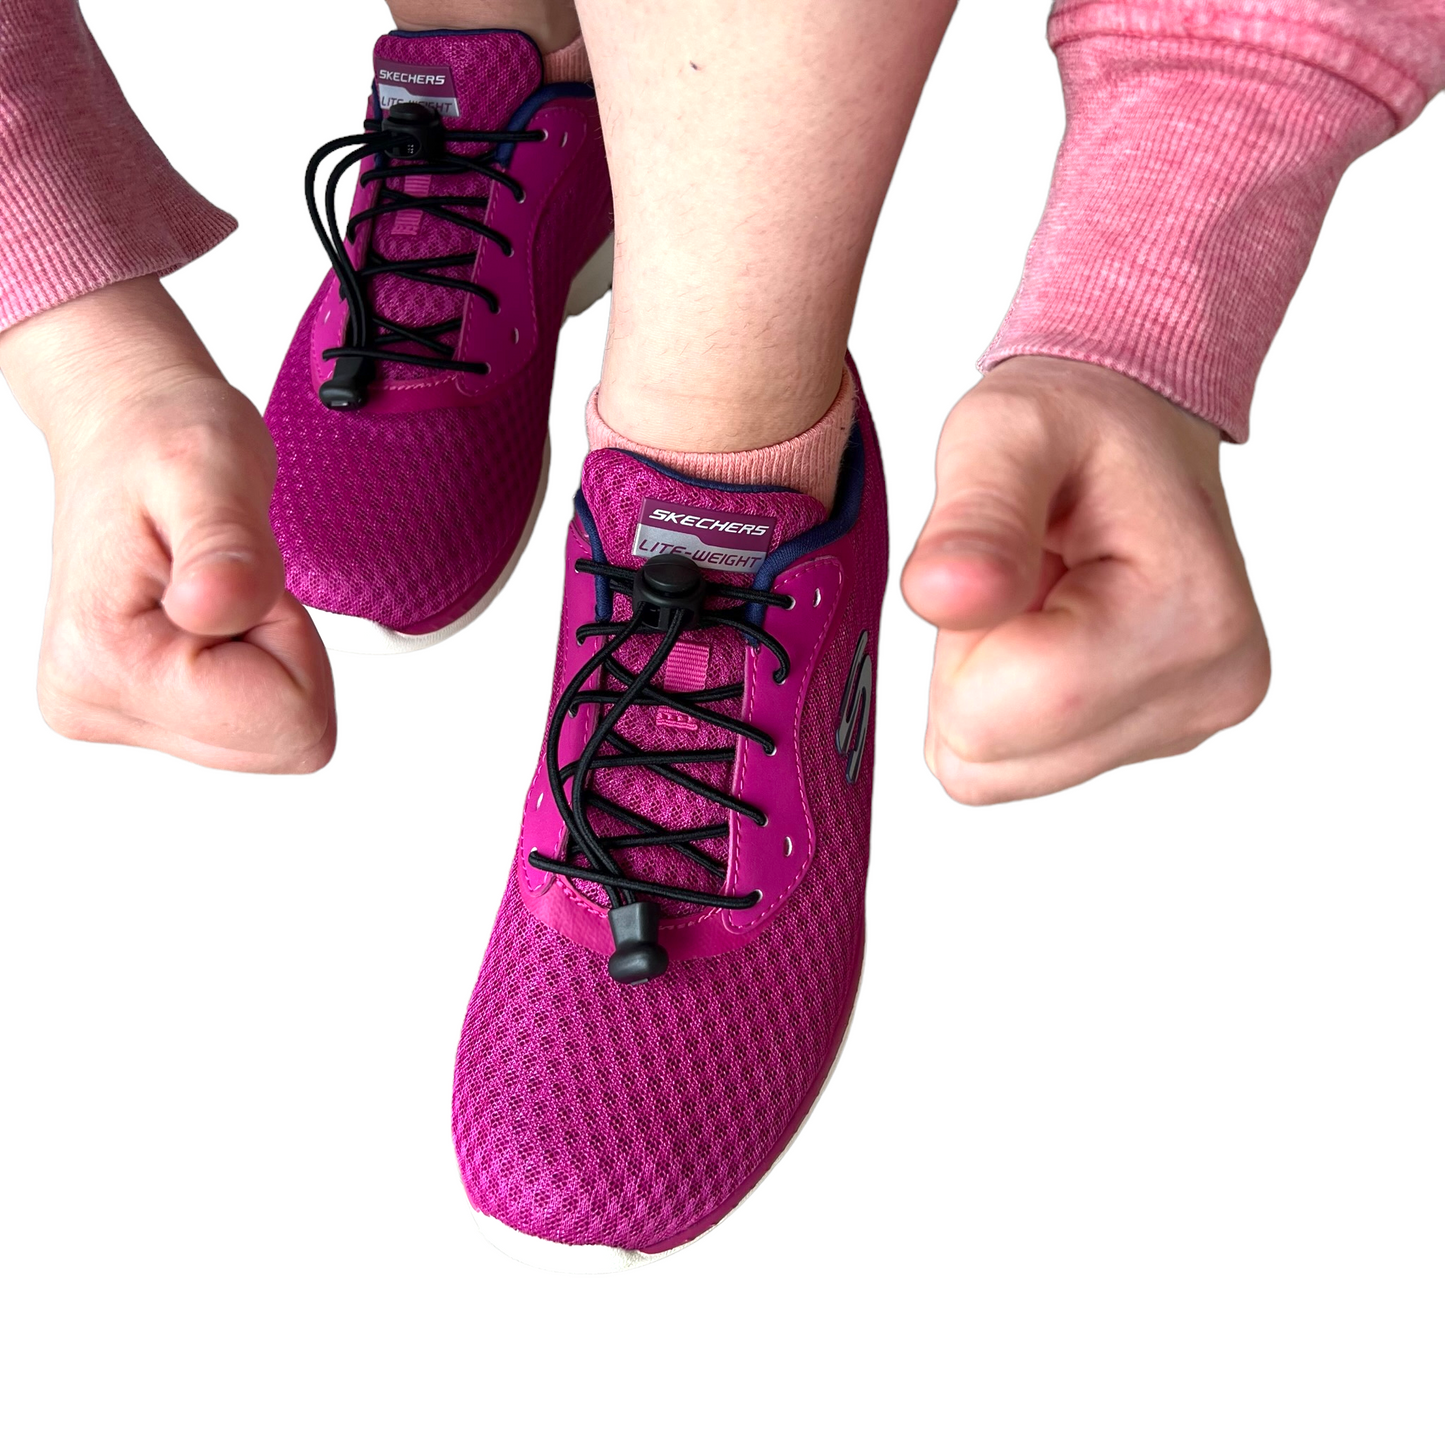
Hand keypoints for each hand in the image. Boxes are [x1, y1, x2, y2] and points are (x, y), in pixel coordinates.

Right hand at [0, 278, 334, 771]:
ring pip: (273, 738)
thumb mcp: (214, 467)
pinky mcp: (143, 713)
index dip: (290, 636)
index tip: (240, 574)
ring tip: (217, 589)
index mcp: (106, 662)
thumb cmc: (164, 438)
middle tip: (233, 580)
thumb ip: (228, 546)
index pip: (287, 717)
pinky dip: (255, 667)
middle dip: (284, 654)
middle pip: (283, 741)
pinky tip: (209, 613)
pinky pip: (255, 726)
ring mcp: (116, 714)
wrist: (122, 426)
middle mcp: (96, 704)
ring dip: (270, 660)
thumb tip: (216, 607)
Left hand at [902, 356, 1268, 804]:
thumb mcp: (1000, 432)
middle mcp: (1208, 688)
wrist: (1140, 420)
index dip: (958, 643)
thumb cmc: (1075, 419)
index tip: (1003, 565)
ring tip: (1041, 594)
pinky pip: (1025, 763)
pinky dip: (1015, 701)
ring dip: (992, 685)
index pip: (985, 718)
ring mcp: (1189, 724)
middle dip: (971, 669)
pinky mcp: (1159, 738)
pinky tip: (1056, 628)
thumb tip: (940, 597)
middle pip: (988, 758)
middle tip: (1017, 577)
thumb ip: (971, 518)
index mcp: (1184, 618)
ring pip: (1001, 771)